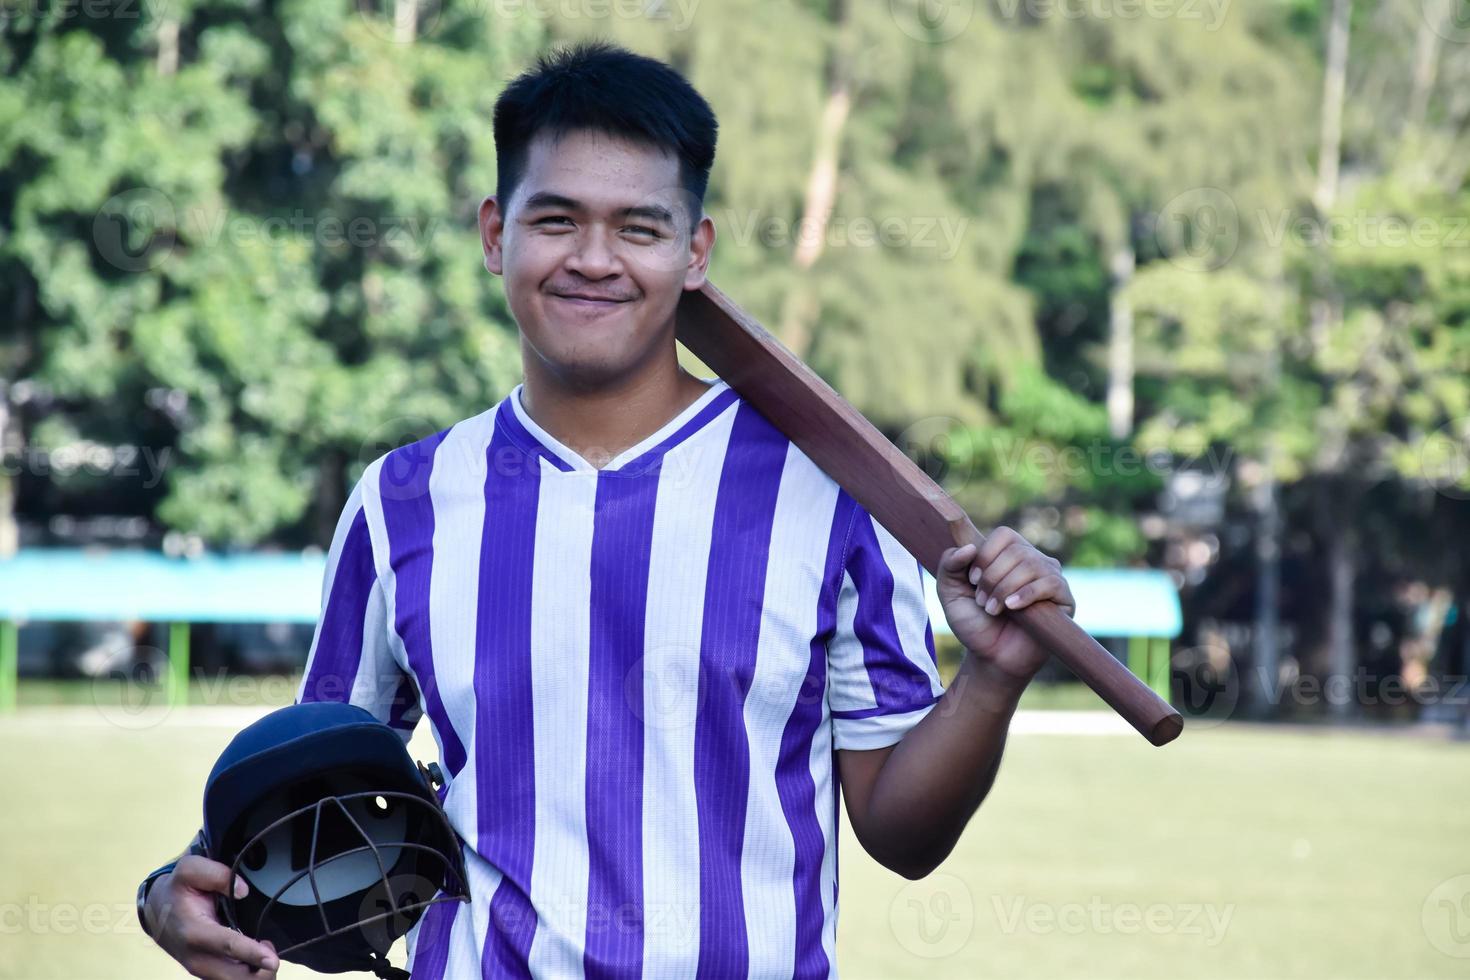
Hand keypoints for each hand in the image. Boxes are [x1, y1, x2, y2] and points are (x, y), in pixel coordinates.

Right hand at [145, 855, 277, 978]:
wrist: (156, 911)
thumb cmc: (178, 889)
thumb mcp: (190, 869)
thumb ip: (216, 874)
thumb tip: (243, 890)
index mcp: (195, 932)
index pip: (228, 946)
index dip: (252, 954)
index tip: (273, 960)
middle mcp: (197, 958)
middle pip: (235, 978)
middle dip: (260, 972)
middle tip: (270, 949)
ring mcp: (201, 969)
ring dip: (257, 974)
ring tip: (264, 950)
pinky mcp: (206, 973)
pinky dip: (248, 974)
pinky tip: (255, 957)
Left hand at [936, 526, 1074, 684]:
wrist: (991, 658)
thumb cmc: (974, 624)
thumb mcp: (950, 593)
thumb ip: (949, 565)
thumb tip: (968, 548)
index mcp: (1009, 555)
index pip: (1004, 535)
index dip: (985, 555)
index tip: (972, 580)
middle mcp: (1033, 562)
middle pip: (1017, 550)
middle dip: (992, 577)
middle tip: (982, 602)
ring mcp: (1050, 579)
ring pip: (1032, 565)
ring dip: (1005, 588)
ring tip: (993, 610)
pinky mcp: (1064, 599)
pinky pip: (1051, 583)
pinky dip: (1027, 594)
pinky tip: (1012, 607)